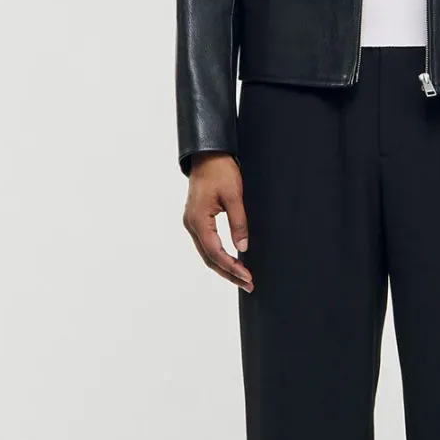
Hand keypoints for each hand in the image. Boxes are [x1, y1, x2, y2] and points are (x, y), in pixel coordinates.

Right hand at [183, 152, 252, 290]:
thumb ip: (239, 222)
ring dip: (223, 267)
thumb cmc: (220, 171)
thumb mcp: (234, 196)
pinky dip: (218, 256)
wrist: (207, 155)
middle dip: (229, 273)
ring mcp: (192, 223)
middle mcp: (191, 225)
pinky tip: (230, 262)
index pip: (216, 252)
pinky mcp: (196, 220)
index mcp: (199, 220)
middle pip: (209, 258)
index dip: (232, 267)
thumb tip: (243, 247)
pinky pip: (206, 244)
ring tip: (241, 278)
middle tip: (248, 284)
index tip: (247, 276)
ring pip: (207, 253)